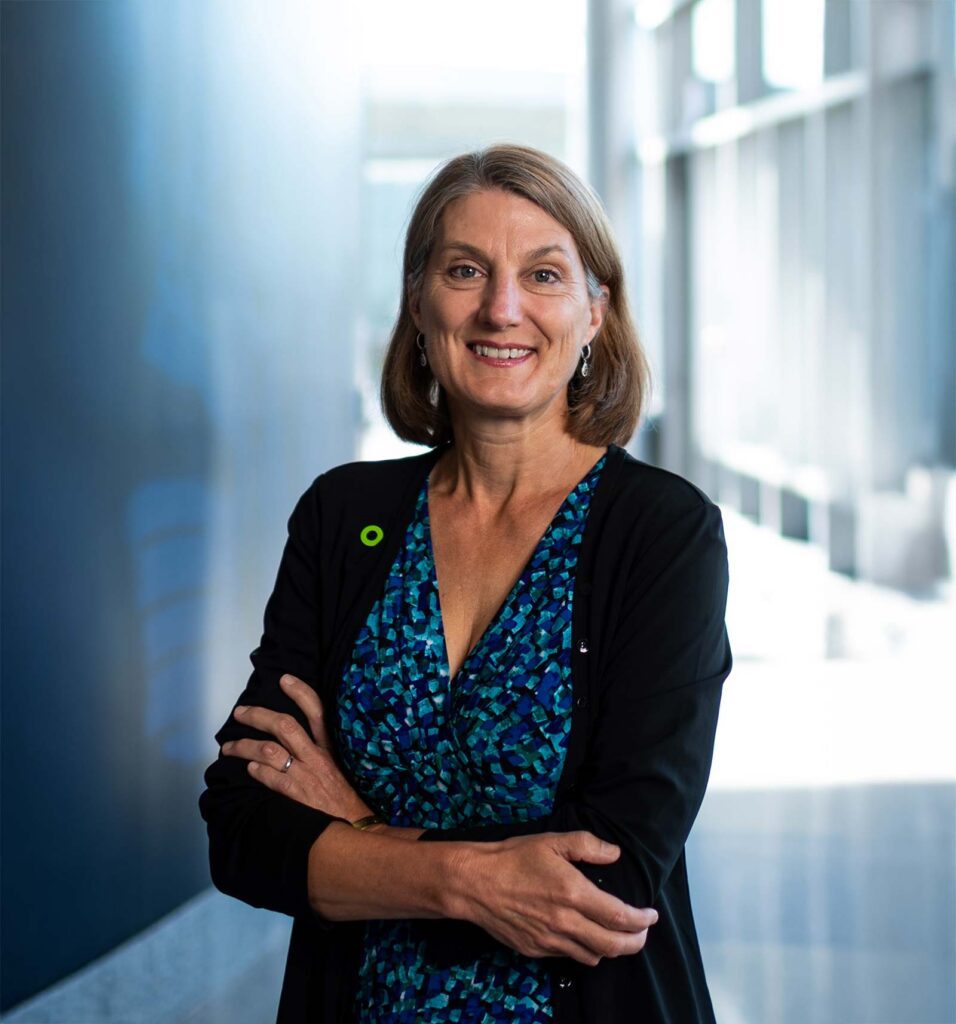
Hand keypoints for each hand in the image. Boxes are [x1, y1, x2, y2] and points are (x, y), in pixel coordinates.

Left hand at [221, 674, 370, 822]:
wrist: (357, 826)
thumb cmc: (346, 798)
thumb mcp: (341, 766)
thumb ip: (322, 751)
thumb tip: (296, 739)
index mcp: (330, 747)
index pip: (317, 711)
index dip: (300, 692)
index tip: (284, 679)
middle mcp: (317, 757)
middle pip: (284, 726)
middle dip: (258, 715)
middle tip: (240, 712)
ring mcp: (306, 775)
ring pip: (269, 750)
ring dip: (244, 746)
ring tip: (229, 747)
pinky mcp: (297, 795)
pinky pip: (271, 777)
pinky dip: (257, 770)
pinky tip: (248, 768)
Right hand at [449, 831, 657, 965]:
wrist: (475, 883)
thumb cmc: (513, 858)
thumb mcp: (552, 842)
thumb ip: (587, 845)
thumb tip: (614, 853)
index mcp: (573, 893)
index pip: (620, 916)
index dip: (641, 920)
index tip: (651, 915)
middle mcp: (565, 923)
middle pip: (613, 946)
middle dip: (635, 942)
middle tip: (642, 933)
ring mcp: (550, 941)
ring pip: (593, 957)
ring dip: (611, 949)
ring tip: (617, 936)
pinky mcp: (536, 950)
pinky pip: (570, 957)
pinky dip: (585, 951)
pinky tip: (585, 937)